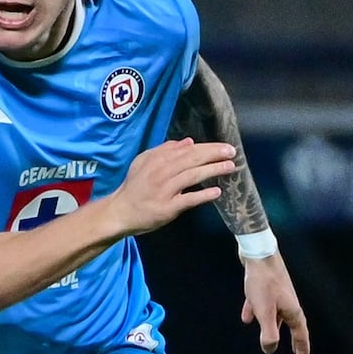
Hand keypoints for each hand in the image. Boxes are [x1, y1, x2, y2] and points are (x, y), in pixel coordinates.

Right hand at [108, 138, 235, 235]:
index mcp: (157, 160)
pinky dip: (202, 195)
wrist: (121, 211)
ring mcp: (164, 191)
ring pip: (191, 176)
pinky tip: (216, 192)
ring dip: (212, 170)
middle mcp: (161, 173)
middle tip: (232, 153)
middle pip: (191, 160)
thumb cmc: (135, 186)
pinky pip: (187, 200)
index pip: (187, 150)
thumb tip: (188, 142)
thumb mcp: (144, 162)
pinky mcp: (167, 208)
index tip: (224, 146)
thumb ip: (165, 150)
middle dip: (213, 154)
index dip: (207, 147)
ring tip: (229, 167)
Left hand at [241, 252, 309, 353]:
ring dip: (275, 326)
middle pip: (292, 324)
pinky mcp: (265, 285)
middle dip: (293, 338)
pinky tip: (246, 318)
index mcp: (292, 310)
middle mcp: (288, 301)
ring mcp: (277, 292)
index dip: (302, 347)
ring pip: (277, 314)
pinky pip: (262, 303)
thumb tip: (269, 349)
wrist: (258, 251)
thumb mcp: (265, 312)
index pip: (300, 333)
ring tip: (270, 337)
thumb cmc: (263, 282)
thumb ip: (269, 332)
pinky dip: (257, 312)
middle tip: (296, 350)